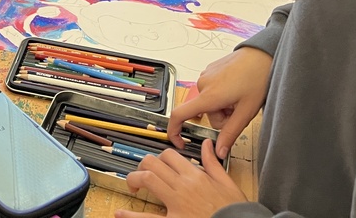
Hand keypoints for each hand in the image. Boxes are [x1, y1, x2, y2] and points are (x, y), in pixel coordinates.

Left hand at [115, 140, 246, 217]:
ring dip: (135, 178)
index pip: (170, 156)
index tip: (159, 163)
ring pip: (149, 179)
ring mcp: (176, 204)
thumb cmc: (234, 210)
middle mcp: (184, 186)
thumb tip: (207, 144)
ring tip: (131, 184)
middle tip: (141, 172)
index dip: (160, 157)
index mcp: (196, 176)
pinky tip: (120, 213)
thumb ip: (213, 163)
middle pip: (154, 163)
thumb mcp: (228, 184)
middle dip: (143, 164)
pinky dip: (132, 215)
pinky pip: (149, 217)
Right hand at [167, 47, 272, 157]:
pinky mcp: (210, 71)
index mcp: (208, 96)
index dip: (175, 131)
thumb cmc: (257, 78)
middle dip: (222, 118)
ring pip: (210, 103)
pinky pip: (212, 90)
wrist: (262, 55)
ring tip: (240, 97)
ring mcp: (206, 76)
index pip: (179, 115)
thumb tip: (219, 152)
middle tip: (239, 111)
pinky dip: (223, 95)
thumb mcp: (246, 112)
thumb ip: (230, 134)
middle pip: (206, 113)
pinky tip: (237, 88)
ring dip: (223, 106)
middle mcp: (202, 84)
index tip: (180, 142)